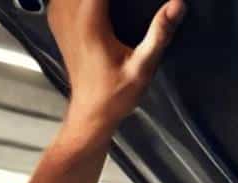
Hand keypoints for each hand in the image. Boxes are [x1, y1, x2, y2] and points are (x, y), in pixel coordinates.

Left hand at [48, 0, 185, 131]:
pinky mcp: (60, 27)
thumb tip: (176, 5)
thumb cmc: (113, 97)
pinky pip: (63, 0)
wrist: (90, 116)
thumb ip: (159, 34)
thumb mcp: (142, 68)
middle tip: (128, 3)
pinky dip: (77, 0)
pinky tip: (97, 6)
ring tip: (115, 6)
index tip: (136, 0)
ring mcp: (62, 22)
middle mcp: (72, 17)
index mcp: (91, 22)